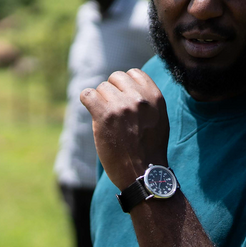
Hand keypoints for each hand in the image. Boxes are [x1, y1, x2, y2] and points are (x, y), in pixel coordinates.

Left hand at [80, 69, 169, 190]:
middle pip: (115, 78)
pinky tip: (93, 113)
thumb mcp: (159, 118)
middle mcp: (139, 98)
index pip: (133, 73)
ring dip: (101, 101)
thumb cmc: (149, 148)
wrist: (142, 173)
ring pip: (101, 88)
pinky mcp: (104, 116)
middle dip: (112, 92)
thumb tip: (130, 84)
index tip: (123, 99)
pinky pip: (87, 95)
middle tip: (114, 112)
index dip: (125, 85)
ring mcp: (121, 106)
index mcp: (154, 97)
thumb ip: (147, 100)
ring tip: (108, 120)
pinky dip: (87, 101)